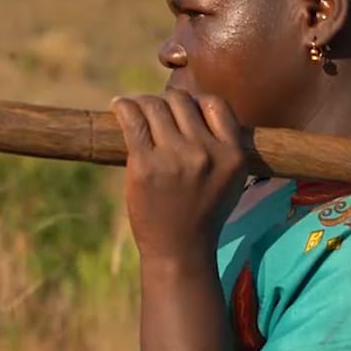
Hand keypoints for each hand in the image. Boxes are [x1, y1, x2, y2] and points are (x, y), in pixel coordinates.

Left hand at [110, 90, 247, 262]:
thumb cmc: (204, 214)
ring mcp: (174, 157)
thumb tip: (195, 106)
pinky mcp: (145, 164)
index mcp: (232, 154)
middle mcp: (206, 152)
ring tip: (135, 110)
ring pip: (154, 105)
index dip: (195, 102)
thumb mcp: (231, 180)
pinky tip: (118, 107)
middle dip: (165, 103)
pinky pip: (131, 118)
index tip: (181, 112)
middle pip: (180, 101)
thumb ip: (222, 145)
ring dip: (142, 103)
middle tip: (154, 114)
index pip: (214, 103)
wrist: (180, 250)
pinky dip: (122, 107)